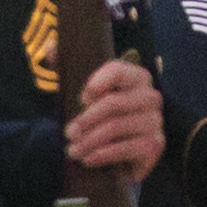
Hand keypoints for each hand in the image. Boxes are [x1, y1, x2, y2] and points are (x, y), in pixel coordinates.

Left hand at [65, 57, 166, 182]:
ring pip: (117, 127)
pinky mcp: (155, 145)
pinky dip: (104, 155)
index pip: (119, 70)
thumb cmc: (98, 116)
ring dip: (90, 141)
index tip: (81, 98)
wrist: (117, 151)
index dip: (97, 82)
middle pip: (114, 103)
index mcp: (136, 77)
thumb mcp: (81, 91)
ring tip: (73, 150)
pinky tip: (89, 159)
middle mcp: (150, 97)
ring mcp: (155, 121)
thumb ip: (66, 67)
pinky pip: (128, 148)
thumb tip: (51, 47)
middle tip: (68, 132)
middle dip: (86, 119)